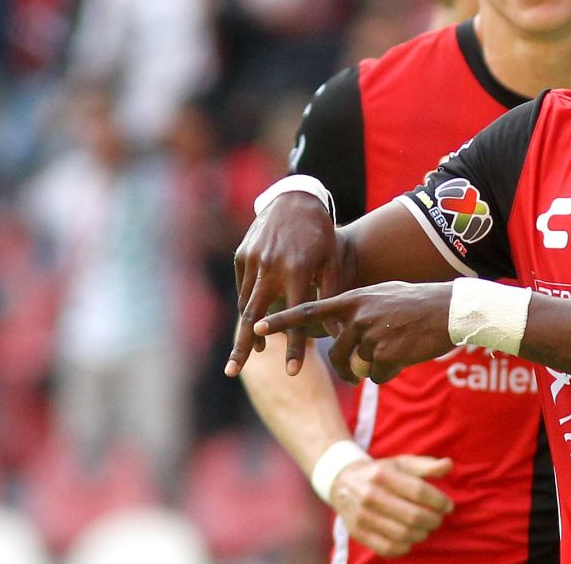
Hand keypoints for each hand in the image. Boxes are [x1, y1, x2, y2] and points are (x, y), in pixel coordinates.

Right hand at [228, 191, 341, 376]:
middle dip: (242, 347)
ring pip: (246, 303)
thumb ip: (332, 294)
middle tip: (232, 372)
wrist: (295, 198)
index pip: (294, 317)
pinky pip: (243, 286)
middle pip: (253, 317)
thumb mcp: (332, 260)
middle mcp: (269, 267)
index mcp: (296, 270)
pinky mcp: (242, 254)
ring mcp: (252, 260)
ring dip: (245, 329)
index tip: (292, 372)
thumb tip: (338, 331)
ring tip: (245, 354)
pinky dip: (247, 304)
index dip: (293, 347)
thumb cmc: (321, 233)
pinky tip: (252, 320)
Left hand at [256, 281, 453, 383]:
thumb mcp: (383, 296)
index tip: (257, 327)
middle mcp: (358, 316)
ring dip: (370, 370)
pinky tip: (405, 358)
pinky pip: (377, 375)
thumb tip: (341, 330)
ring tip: (390, 357)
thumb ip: (358, 310)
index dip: (282, 321)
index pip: (309, 311)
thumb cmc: (418, 303)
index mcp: (354, 300)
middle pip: (337, 354)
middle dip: (347, 367)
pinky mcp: (386, 353)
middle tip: (357, 371)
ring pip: (357, 367)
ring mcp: (371, 334)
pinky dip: (389, 373)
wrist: (450, 310)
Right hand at [331, 455, 454, 556]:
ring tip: (427, 528)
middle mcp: (370, 495)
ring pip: (402, 534)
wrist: (343, 483)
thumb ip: (427, 465)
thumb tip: (449, 465)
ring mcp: (362, 516)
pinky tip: (411, 538)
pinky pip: (387, 548)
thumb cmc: (382, 473)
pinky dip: (405, 547)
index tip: (448, 506)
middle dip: (433, 520)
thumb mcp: (402, 463)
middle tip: (439, 519)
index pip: (419, 491)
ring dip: (422, 534)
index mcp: (383, 475)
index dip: (439, 501)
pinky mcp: (358, 533)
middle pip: (412, 516)